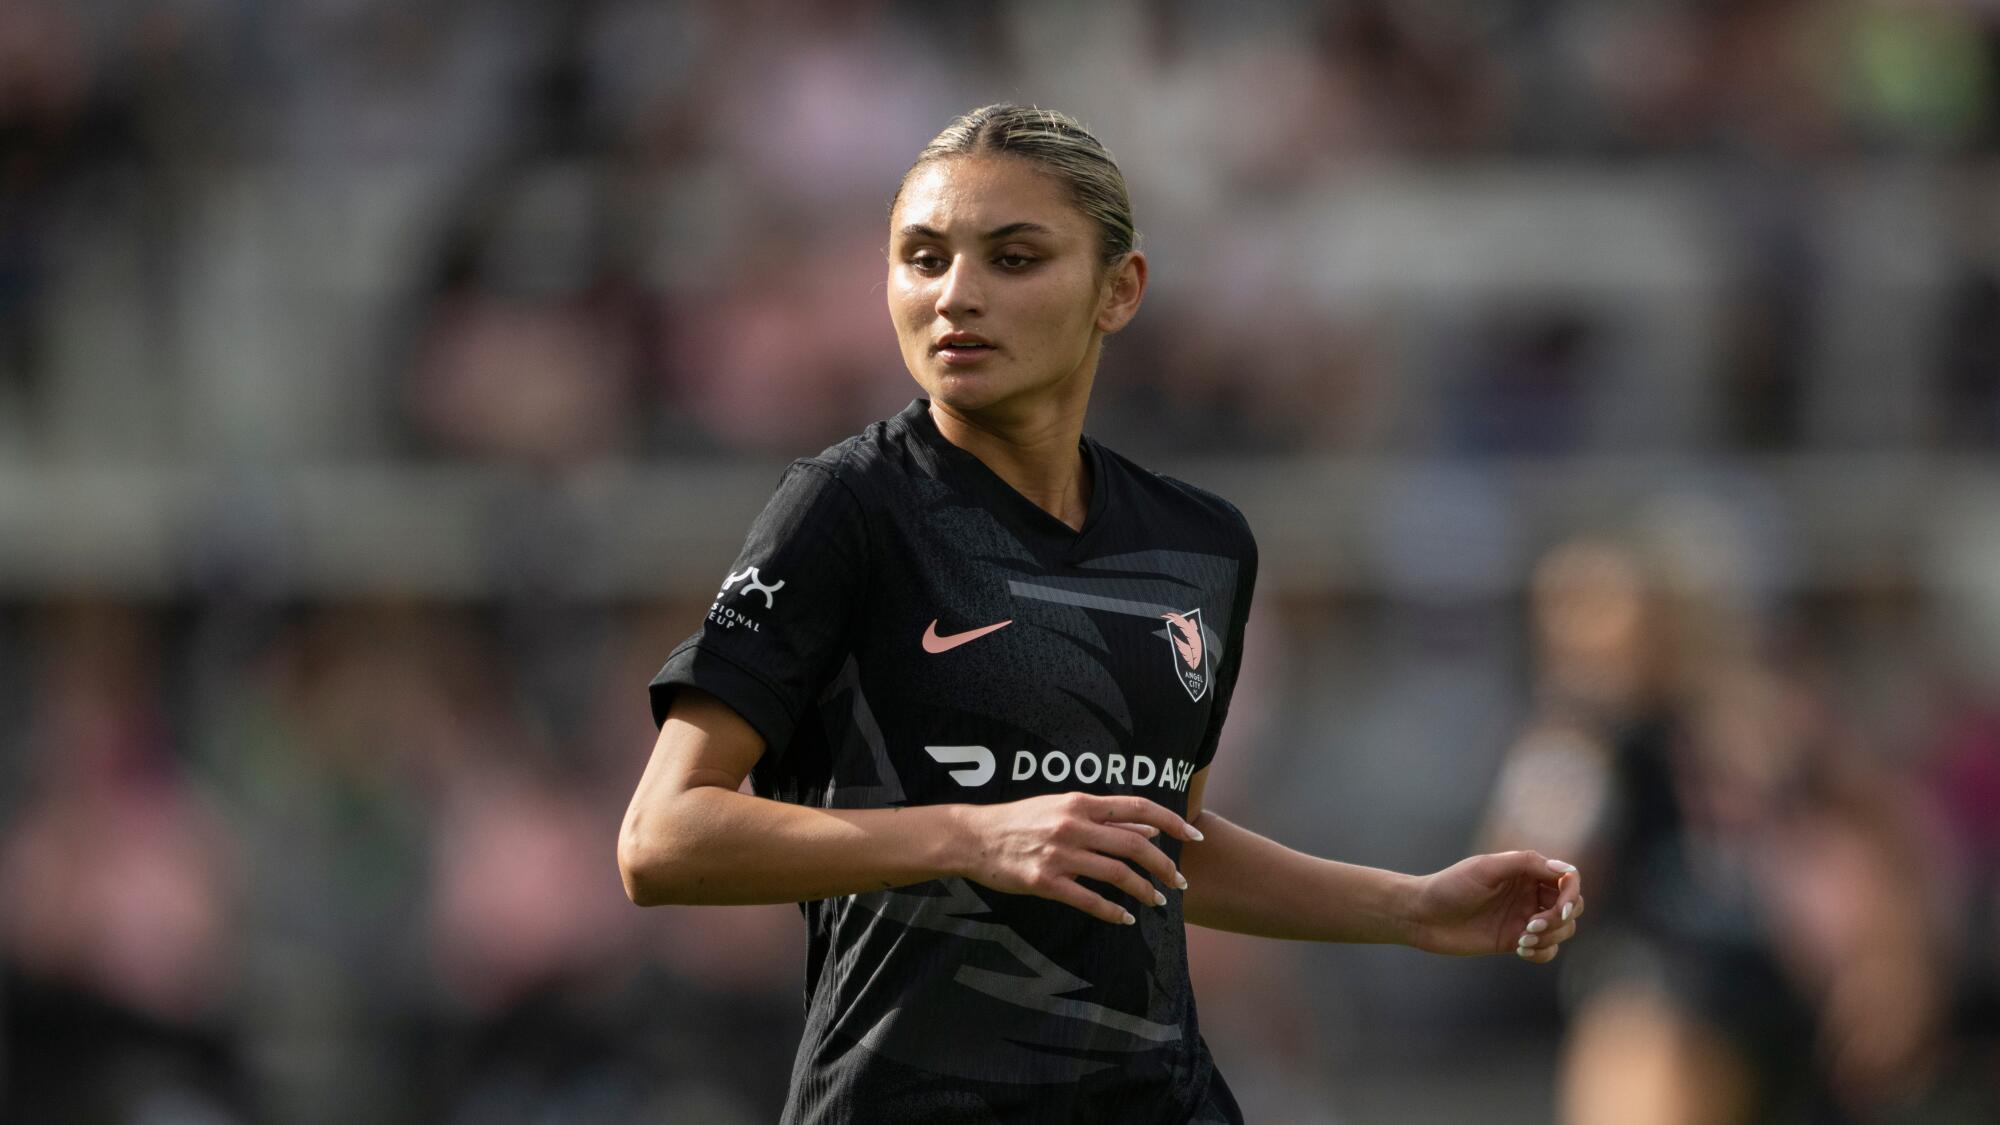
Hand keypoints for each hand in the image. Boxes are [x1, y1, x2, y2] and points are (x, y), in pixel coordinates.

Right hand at [957, 794, 1201, 924]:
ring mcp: (1060, 855)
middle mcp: (1075, 826)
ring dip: (1143, 891)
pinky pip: (1088, 900)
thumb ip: (1108, 819)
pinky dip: (1112, 912)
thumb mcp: (1065, 809)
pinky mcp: (1045, 881)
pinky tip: (1124, 919)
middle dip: (1164, 866)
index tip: (1194, 837)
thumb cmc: (1022, 821)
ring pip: (1117, 874)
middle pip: (1135, 845)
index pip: (1139, 808)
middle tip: (1178, 883)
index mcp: (1082, 803)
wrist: (975, 837)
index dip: (1172, 821)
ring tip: (1156, 902)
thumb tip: (1151, 827)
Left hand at [1406, 850, 1584, 962]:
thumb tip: (1565, 870)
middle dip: (1560, 919)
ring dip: (1551, 937)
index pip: (1568, 879)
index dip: (1571, 894)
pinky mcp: (1515, 941)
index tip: (1559, 910)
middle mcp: (1529, 893)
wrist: (1422, 916)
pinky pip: (1547, 950)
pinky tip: (1521, 950)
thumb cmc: (1450, 886)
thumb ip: (1525, 863)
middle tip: (1531, 926)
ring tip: (1522, 940)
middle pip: (1571, 906)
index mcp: (1525, 870)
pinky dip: (1543, 952)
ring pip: (1563, 930)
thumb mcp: (1485, 868)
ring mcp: (1524, 917)